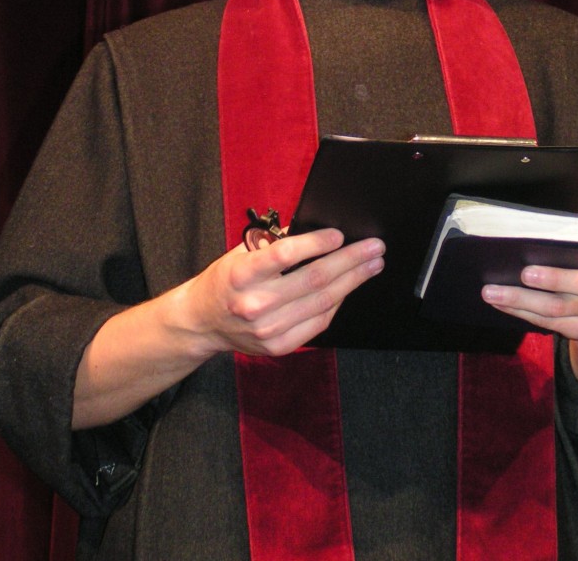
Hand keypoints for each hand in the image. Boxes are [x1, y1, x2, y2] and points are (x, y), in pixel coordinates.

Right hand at [182, 228, 385, 357]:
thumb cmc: (226, 280)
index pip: (285, 255)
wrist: (203, 321)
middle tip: (374, 248)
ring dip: (353, 280)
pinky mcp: (280, 346)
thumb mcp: (242, 253)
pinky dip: (338, 302)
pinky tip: (350, 287)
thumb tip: (317, 231)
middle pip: (314, 279)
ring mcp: (269, 329)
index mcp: (242, 274)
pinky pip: (320, 322)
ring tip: (372, 265)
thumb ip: (275, 243)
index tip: (340, 235)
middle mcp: (255, 303)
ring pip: (323, 301)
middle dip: (351, 261)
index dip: (316, 243)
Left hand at [480, 204, 577, 340]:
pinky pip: (548, 323)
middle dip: (536, 289)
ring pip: (553, 311)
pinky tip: (502, 305)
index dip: (556, 273)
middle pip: (568, 294)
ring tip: (491, 293)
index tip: (527, 268)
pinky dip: (522, 314)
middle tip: (508, 280)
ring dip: (519, 302)